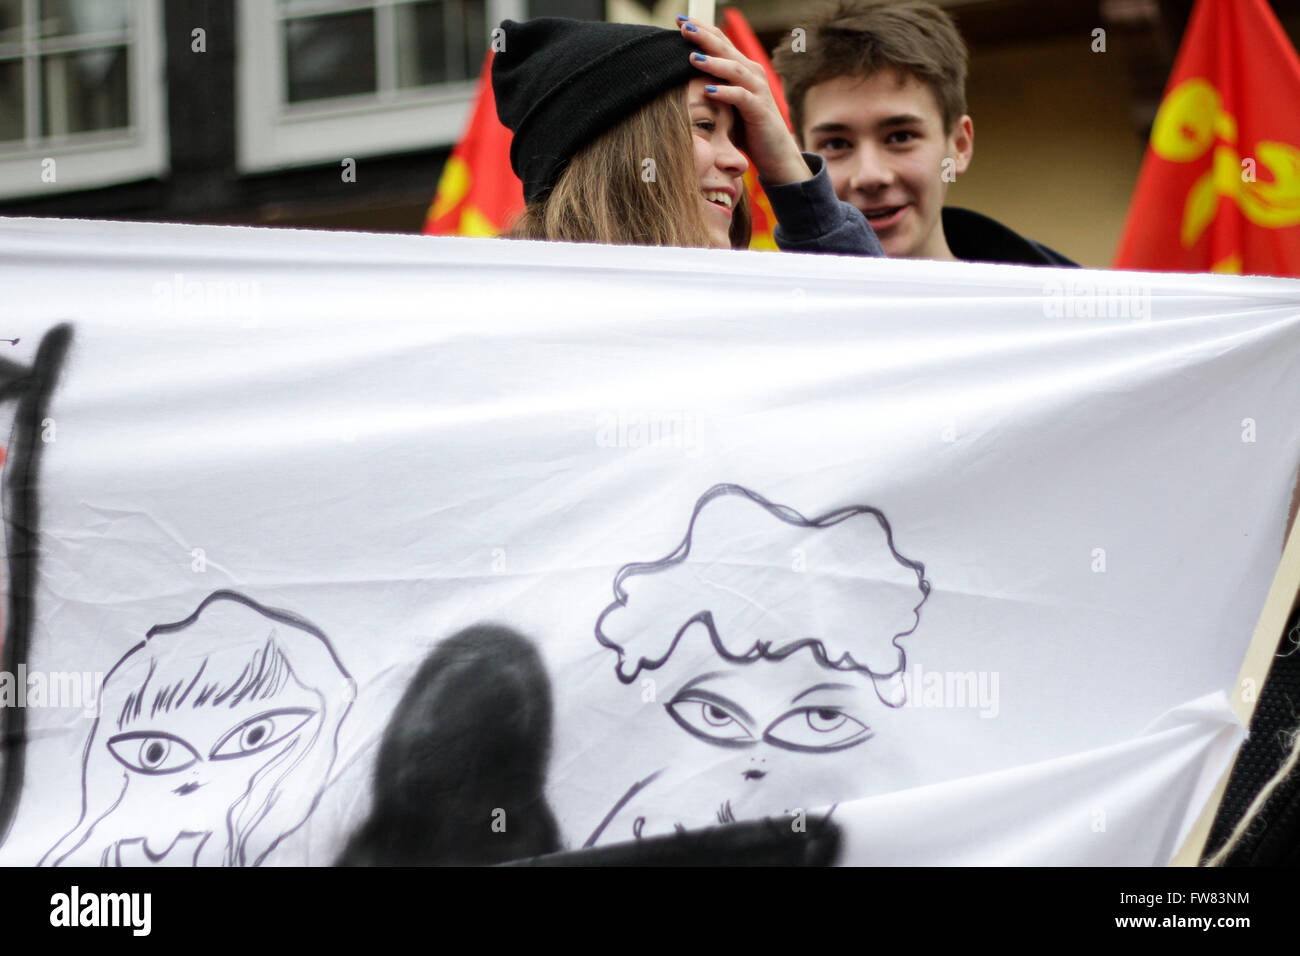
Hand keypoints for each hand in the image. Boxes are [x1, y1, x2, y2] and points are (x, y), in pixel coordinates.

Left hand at [677, 15, 811, 185]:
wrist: (775, 153)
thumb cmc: (748, 129)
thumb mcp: (727, 104)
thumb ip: (713, 87)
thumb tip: (683, 81)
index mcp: (742, 69)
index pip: (721, 42)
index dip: (702, 29)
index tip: (679, 21)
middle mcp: (752, 74)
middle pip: (725, 49)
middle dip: (704, 36)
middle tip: (683, 26)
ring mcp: (758, 90)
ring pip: (734, 69)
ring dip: (713, 62)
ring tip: (692, 57)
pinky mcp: (760, 110)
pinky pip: (742, 97)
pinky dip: (725, 92)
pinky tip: (709, 90)